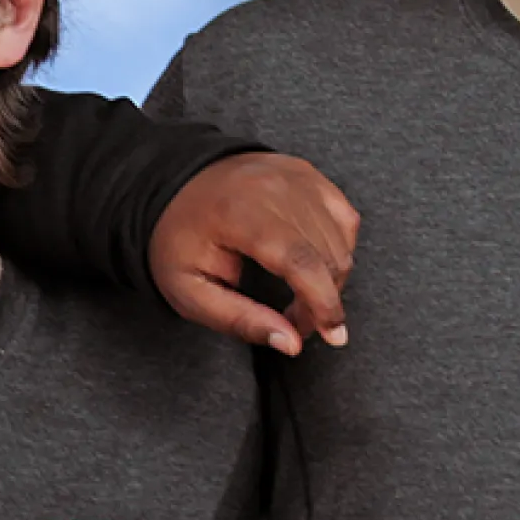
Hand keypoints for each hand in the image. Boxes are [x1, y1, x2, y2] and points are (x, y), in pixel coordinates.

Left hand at [151, 153, 359, 356]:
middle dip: (323, 300)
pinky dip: (338, 249)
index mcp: (239, 213)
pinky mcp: (309, 175)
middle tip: (297, 322)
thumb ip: (239, 320)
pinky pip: (344, 218)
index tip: (333, 336)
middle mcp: (274, 187)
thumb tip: (292, 344)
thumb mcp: (189, 290)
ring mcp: (296, 176)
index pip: (300, 260)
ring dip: (331, 278)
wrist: (175, 186)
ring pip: (341, 239)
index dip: (323, 302)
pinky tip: (314, 265)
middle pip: (327, 254)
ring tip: (300, 297)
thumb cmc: (180, 240)